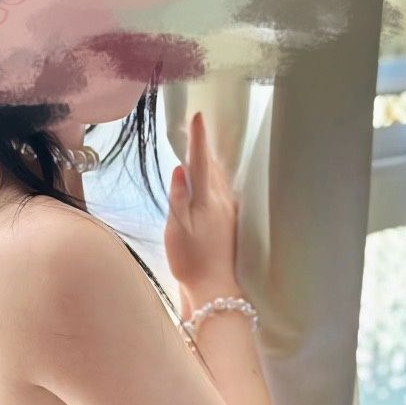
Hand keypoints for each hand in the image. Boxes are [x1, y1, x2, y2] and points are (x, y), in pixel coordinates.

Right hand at [164, 112, 239, 306]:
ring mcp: (227, 212)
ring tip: (204, 144)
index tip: (197, 117)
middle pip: (212, 165)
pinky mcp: (229, 222)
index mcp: (206, 201)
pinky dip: (216, 177)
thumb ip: (178, 198)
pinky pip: (223, 190)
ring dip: (211, 158)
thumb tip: (179, 169)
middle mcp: (221, 202)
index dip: (197, 138)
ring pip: (219, 177)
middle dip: (203, 143)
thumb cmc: (190, 261)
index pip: (199, 162)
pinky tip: (214, 177)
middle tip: (196, 124)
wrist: (213, 287)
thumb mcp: (176, 229)